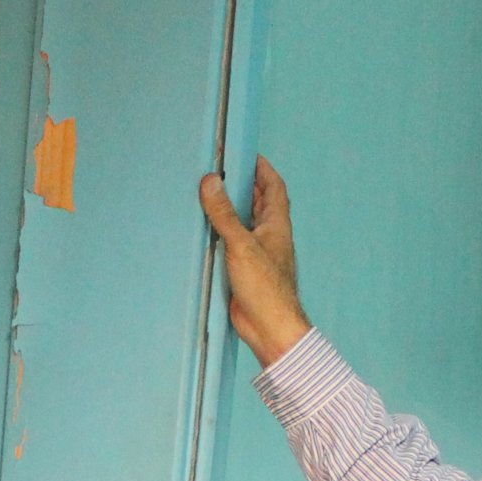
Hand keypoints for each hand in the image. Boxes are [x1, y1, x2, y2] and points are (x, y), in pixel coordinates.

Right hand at [198, 155, 312, 366]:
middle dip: (242, 184)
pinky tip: (205, 230)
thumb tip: (210, 181)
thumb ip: (224, 214)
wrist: (270, 328)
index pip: (273, 186)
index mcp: (276, 224)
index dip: (261, 167)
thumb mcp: (241, 245)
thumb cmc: (265, 287)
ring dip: (230, 209)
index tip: (245, 152)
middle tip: (220, 170)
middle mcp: (269, 235)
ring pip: (244, 222)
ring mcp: (257, 253)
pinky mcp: (244, 269)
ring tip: (209, 193)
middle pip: (258, 202)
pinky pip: (233, 243)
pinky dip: (222, 233)